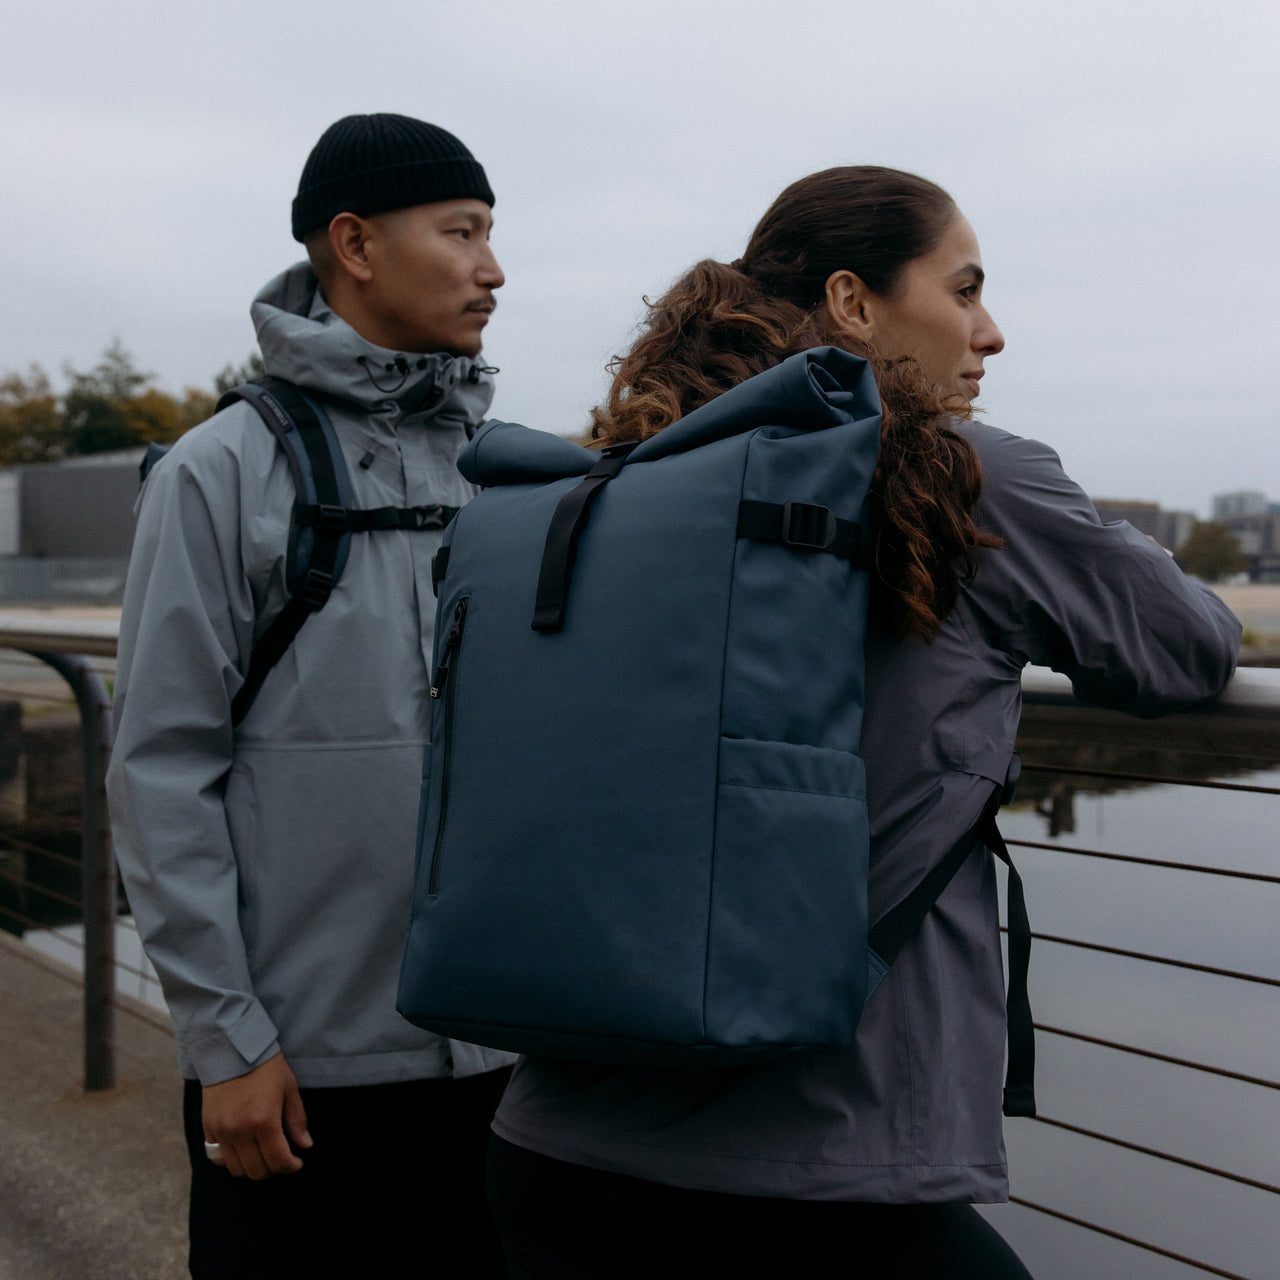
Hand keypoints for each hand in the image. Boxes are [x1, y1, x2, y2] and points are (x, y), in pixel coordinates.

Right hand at [202, 1052, 312, 1179]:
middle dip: (273, 1169)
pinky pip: (217, 1157)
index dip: (290, 1167)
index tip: (296, 1163)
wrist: (233, 1049)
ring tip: (262, 1155)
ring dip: (252, 1167)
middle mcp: (240, 1130)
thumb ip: (297, 1120)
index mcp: (264, 1120)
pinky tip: (243, 1149)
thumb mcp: (289, 1088)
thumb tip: (305, 1145)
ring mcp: (221, 1131)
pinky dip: (231, 1160)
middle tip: (281, 1158)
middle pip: (256, 1170)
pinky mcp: (208, 1127)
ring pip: (236, 1169)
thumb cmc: (266, 1067)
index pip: (278, 1161)